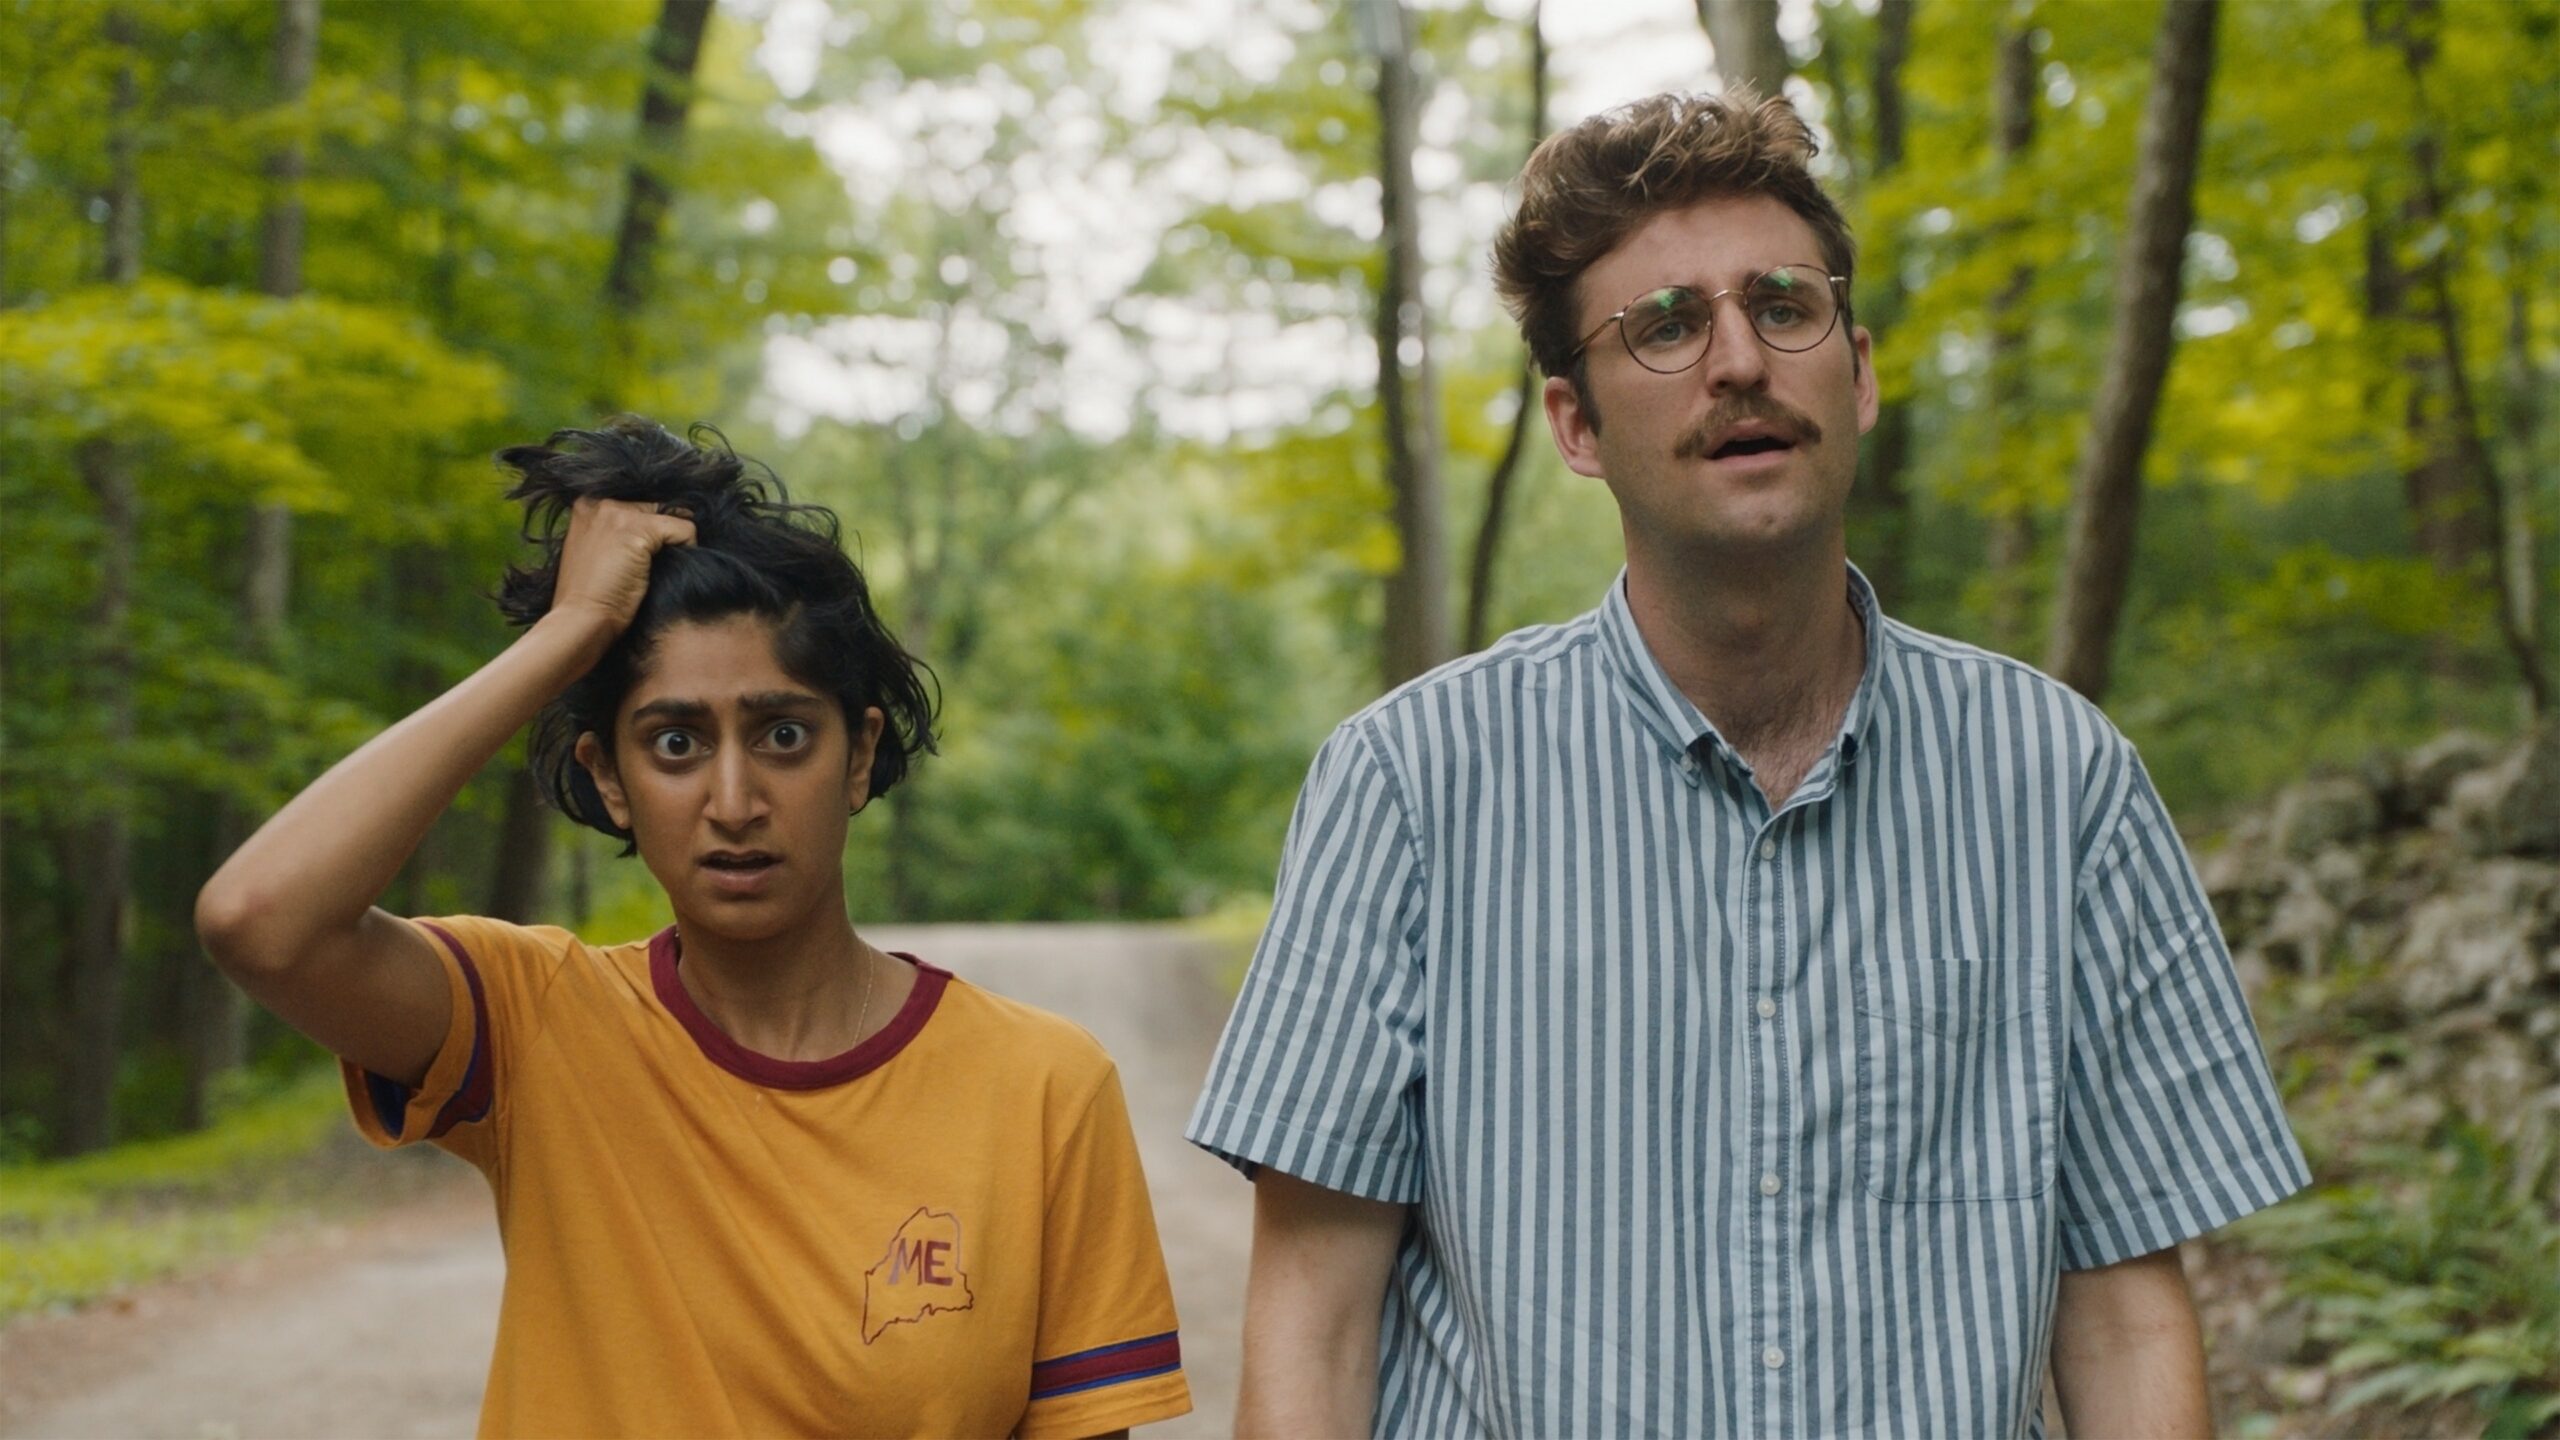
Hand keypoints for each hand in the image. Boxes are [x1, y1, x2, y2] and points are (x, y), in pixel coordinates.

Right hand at [549, 498, 694, 635]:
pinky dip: (688, 549)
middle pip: (658, 507)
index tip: (648, 554)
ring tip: (656, 570)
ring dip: (674, 543)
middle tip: (652, 566)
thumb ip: (618, 534)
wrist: (581, 620)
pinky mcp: (638, 529)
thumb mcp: (598, 553)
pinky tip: (666, 571)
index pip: (640, 503)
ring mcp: (618, 513)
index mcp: (587, 505)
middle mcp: (600, 501)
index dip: (653, 529)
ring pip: (673, 516)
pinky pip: (685, 529)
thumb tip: (663, 529)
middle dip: (665, 534)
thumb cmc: (592, 596)